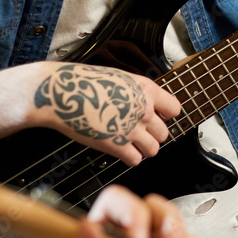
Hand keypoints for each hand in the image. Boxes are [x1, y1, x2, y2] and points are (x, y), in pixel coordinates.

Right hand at [31, 63, 181, 165]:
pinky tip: (118, 149)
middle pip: (164, 133)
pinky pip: (135, 160)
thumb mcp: (121, 77)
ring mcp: (131, 129)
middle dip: (152, 135)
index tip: (157, 118)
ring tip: (129, 143)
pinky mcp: (116, 145)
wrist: (63, 92)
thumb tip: (150, 107)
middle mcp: (143, 109)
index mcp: (146, 90)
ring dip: (142, 149)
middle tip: (138, 133)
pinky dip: (128, 157)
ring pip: (153, 149)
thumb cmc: (86, 83)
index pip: (174, 109)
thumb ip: (138, 93)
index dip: (166, 116)